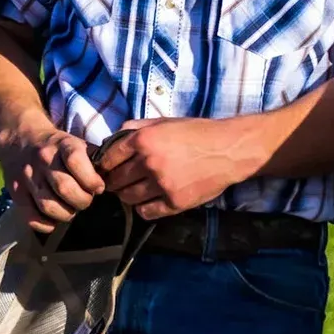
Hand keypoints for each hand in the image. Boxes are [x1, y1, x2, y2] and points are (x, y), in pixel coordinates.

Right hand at [2, 128, 105, 234]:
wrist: (21, 139)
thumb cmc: (58, 146)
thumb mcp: (77, 142)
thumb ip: (94, 159)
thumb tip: (113, 179)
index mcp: (62, 144)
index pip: (76, 161)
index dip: (91, 179)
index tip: (99, 188)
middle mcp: (43, 160)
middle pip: (64, 187)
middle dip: (82, 201)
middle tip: (86, 201)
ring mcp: (27, 177)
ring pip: (48, 205)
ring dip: (65, 214)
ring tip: (71, 210)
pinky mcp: (16, 193)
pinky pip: (30, 216)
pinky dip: (44, 224)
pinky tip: (54, 221)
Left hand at [98, 118, 265, 220]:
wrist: (228, 150)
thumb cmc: (197, 132)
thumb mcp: (165, 121)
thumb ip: (137, 127)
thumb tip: (115, 137)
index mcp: (144, 140)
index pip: (109, 157)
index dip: (105, 164)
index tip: (107, 168)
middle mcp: (149, 162)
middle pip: (116, 180)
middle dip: (114, 181)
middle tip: (119, 182)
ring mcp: (162, 185)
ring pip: (128, 198)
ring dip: (127, 195)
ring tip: (134, 191)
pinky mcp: (174, 202)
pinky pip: (146, 212)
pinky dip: (143, 208)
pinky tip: (149, 201)